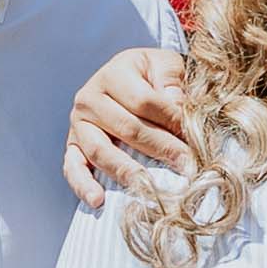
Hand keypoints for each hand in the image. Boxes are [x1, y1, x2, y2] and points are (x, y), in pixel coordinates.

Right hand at [61, 45, 199, 208]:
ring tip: (147, 186)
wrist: (132, 80)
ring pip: (100, 150)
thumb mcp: (167, 67)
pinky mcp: (73, 146)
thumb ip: (173, 83)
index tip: (194, 137)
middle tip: (186, 164)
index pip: (144, 101)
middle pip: (126, 128)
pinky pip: (72, 167)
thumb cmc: (153, 76)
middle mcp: (90, 97)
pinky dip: (83, 185)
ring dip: (127, 171)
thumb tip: (177, 109)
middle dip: (160, 148)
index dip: (171, 120)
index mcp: (114, 73)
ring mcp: (78, 123)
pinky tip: (98, 200)